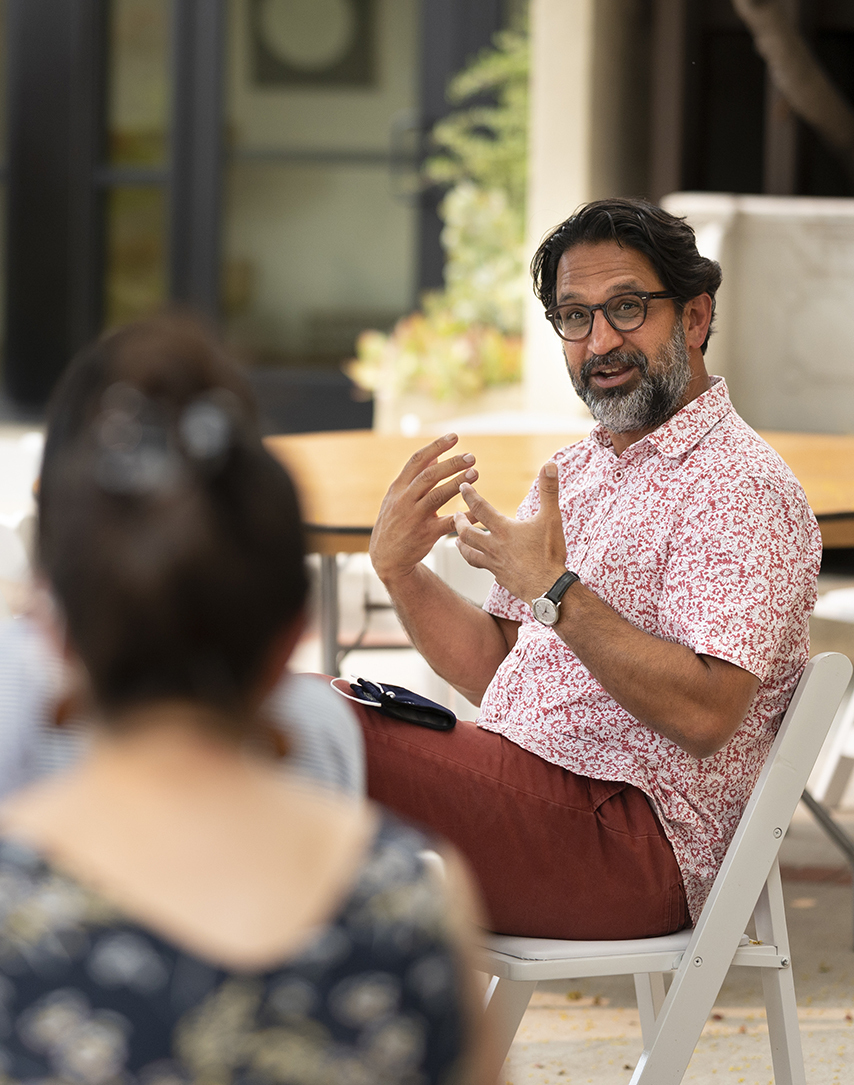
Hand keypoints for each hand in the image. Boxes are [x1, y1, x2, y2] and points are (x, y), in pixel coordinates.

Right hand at [370, 433, 478, 583]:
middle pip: (429, 476)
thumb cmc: (396, 521)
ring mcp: (414, 517)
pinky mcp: (425, 534)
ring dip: (457, 484)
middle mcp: (404, 500)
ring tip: (475, 474)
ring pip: (437, 496)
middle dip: (451, 464)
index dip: (436, 446)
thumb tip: (436, 453)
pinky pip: (448, 523)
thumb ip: (417, 476)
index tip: (455, 437)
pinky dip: (464, 517)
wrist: (387, 557)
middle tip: (471, 457)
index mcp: (398, 487)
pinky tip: (478, 511)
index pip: (417, 460)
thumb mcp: (399, 496)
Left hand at [454, 461, 566, 602]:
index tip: (462, 486)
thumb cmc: (550, 554)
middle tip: (455, 515)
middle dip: (458, 522)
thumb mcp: (551, 518)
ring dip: (461, 544)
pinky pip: (483, 567)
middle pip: (465, 533)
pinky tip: (483, 561)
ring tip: (458, 540)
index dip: (469, 495)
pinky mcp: (499, 577)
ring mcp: (494, 564)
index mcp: (503, 529)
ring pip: (469, 554)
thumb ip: (549, 490)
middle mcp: (494, 546)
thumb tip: (550, 465)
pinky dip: (478, 561)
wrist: (548, 589)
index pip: (479, 508)